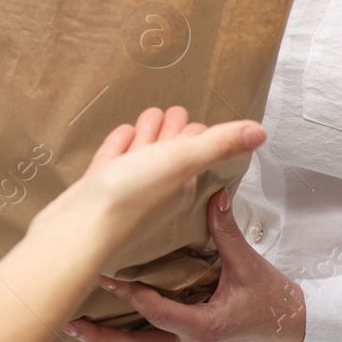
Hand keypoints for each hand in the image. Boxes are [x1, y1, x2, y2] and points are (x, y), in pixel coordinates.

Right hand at [32, 107, 266, 270]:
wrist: (80, 230)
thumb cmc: (130, 198)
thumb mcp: (180, 161)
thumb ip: (218, 144)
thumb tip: (261, 132)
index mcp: (180, 185)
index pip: (193, 153)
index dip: (196, 133)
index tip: (194, 117)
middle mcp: (156, 189)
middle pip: (168, 153)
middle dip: (171, 131)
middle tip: (173, 111)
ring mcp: (125, 189)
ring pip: (141, 156)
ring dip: (147, 135)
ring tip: (149, 116)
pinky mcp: (98, 189)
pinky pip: (114, 162)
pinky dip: (120, 145)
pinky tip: (122, 135)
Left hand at [61, 187, 306, 341]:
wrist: (283, 320)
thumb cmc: (265, 294)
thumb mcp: (246, 261)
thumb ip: (226, 229)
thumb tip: (215, 193)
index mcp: (205, 324)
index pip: (162, 315)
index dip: (134, 298)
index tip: (107, 279)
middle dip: (102, 339)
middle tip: (72, 321)